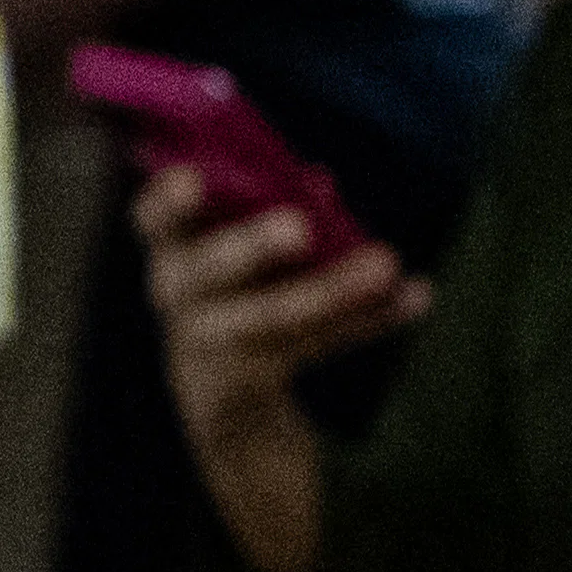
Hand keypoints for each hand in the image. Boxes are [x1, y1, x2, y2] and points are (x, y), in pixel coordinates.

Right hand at [128, 164, 424, 571]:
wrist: (218, 390)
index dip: (168, 202)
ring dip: (331, 290)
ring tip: (385, 264)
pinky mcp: (254, 381)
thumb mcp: (234, 250)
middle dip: (252, 248)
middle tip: (298, 229)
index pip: (156, 220)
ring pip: (273, 317)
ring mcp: (213, 344)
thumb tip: (321, 182)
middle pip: (211, 271)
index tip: (190, 181)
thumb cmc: (234, 289)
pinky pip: (318, 344)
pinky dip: (370, 320)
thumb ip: (269, 210)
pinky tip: (414, 298)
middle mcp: (180, 297)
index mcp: (174, 250)